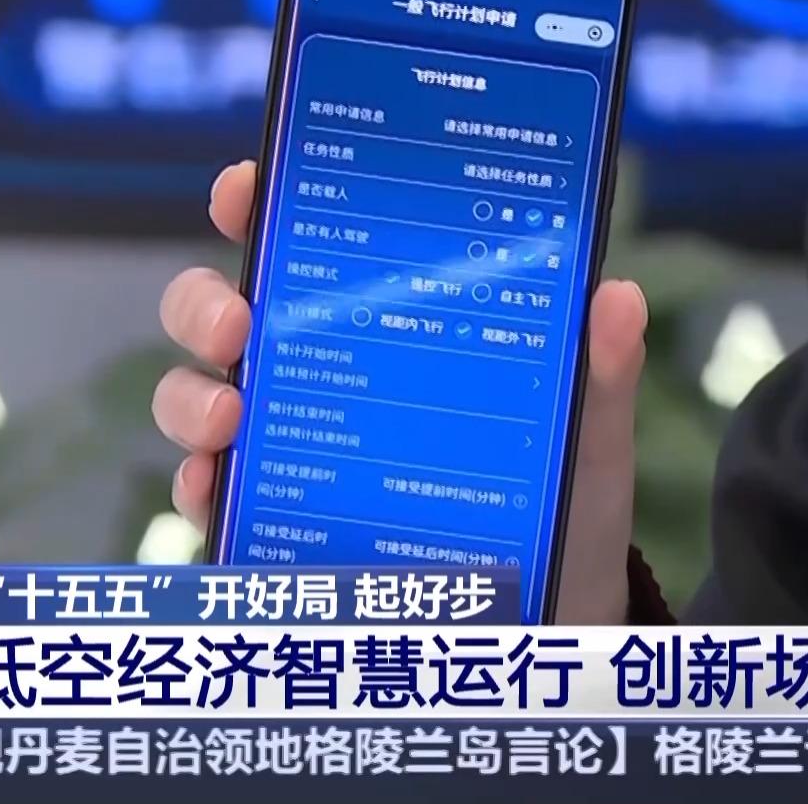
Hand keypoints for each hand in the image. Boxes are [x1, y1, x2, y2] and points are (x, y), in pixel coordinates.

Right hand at [155, 160, 648, 622]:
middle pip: (225, 312)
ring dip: (191, 395)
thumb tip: (615, 298)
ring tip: (230, 413)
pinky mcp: (276, 522)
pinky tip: (215, 488)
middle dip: (206, 302)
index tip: (246, 189)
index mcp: (384, 325)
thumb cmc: (564, 507)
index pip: (306, 245)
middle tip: (238, 323)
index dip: (259, 203)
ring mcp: (290, 446)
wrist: (560, 618)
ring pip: (198, 396)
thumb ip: (599, 371)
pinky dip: (198, 487)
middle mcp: (322, 374)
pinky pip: (211, 496)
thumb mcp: (587, 433)